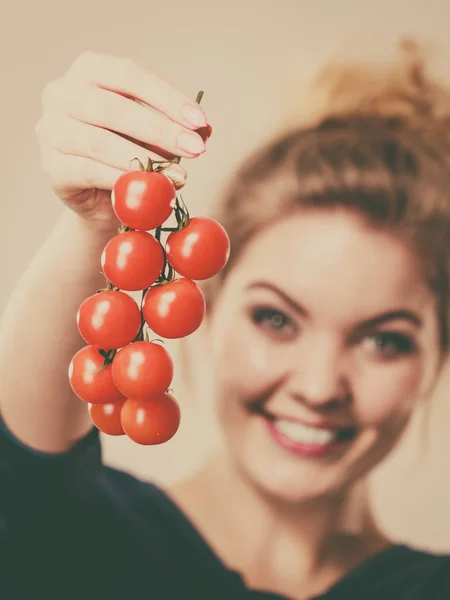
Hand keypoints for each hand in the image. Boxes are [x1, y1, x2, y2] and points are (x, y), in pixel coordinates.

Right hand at [35, 51, 209, 230]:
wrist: (100, 198)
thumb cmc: (128, 153)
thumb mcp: (155, 134)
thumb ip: (177, 127)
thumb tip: (204, 130)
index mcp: (89, 71)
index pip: (130, 75)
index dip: (168, 98)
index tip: (200, 121)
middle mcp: (61, 93)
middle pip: (114, 108)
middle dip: (161, 130)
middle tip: (196, 150)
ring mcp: (51, 130)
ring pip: (101, 142)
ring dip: (145, 160)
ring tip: (179, 176)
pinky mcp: (52, 167)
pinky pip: (90, 172)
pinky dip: (122, 180)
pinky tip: (149, 188)